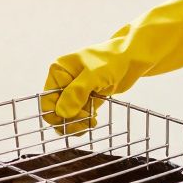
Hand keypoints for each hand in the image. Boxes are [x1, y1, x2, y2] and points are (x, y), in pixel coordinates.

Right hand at [41, 0, 182, 133]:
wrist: (134, 57)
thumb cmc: (114, 59)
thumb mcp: (94, 75)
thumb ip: (77, 93)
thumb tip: (62, 112)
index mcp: (59, 71)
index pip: (48, 100)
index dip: (57, 113)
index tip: (74, 118)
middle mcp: (64, 81)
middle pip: (56, 110)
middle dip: (67, 120)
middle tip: (84, 124)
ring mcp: (75, 90)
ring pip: (67, 115)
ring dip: (76, 123)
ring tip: (90, 123)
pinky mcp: (87, 97)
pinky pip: (78, 115)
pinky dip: (84, 121)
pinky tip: (93, 121)